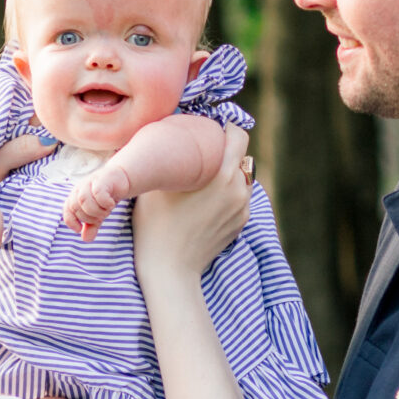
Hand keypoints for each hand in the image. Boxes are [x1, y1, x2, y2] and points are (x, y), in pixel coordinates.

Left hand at [61, 165, 135, 240]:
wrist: (120, 179)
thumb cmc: (106, 196)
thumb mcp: (98, 214)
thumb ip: (92, 226)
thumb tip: (86, 239)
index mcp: (75, 197)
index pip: (67, 211)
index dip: (71, 222)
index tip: (79, 230)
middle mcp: (80, 189)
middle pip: (76, 207)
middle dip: (89, 218)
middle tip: (101, 217)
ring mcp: (89, 183)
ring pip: (84, 200)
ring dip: (96, 211)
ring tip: (107, 211)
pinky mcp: (101, 180)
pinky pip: (98, 193)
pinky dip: (105, 203)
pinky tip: (111, 204)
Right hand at [129, 126, 251, 280]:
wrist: (170, 271)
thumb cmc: (155, 226)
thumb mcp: (156, 186)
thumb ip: (169, 160)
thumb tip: (166, 137)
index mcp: (221, 175)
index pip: (238, 136)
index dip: (226, 128)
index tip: (212, 128)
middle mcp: (238, 190)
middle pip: (242, 157)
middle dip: (225, 151)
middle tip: (204, 152)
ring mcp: (242, 209)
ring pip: (242, 178)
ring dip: (229, 174)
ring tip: (205, 178)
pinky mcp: (240, 224)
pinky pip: (240, 198)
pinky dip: (228, 193)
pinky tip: (207, 201)